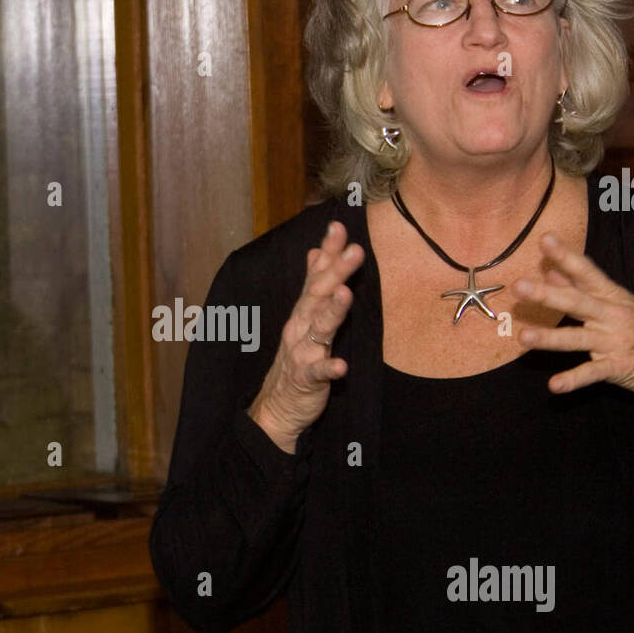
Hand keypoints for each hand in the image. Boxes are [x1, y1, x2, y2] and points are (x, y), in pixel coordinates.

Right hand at [248, 221, 363, 452]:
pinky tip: (341, 365)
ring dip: (332, 311)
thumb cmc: (297, 359)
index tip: (339, 226)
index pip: (316, 275)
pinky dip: (329, 368)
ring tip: (345, 295)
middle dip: (336, 271)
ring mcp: (302, 352)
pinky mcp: (307, 379)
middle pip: (318, 295)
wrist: (278, 406)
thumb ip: (313, 287)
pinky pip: (318, 372)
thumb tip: (317, 253)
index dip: (327, 251)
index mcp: (303, 311)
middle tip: (355, 250)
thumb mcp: (303, 319)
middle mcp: (300, 326)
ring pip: (318, 327)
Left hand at [511, 232, 633, 416]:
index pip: (586, 273)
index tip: (544, 239)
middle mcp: (613, 316)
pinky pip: (593, 373)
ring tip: (523, 337)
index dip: (566, 256)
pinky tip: (555, 386)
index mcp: (612, 297)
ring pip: (578, 338)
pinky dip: (574, 380)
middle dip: (547, 295)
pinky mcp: (620, 367)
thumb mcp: (619, 304)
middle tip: (519, 286)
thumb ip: (582, 289)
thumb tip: (552, 271)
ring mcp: (616, 341)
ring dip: (550, 338)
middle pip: (577, 302)